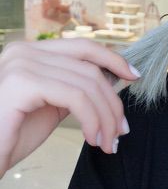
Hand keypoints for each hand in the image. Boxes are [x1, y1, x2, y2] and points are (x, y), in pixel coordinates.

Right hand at [0, 38, 140, 177]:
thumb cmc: (10, 137)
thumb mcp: (50, 106)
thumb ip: (74, 88)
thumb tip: (113, 79)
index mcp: (29, 51)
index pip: (83, 47)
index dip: (113, 59)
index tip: (134, 76)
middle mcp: (22, 51)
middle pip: (89, 68)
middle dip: (112, 101)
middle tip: (122, 130)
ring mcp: (20, 64)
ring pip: (87, 84)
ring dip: (105, 116)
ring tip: (109, 141)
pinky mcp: (20, 83)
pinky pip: (75, 97)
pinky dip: (92, 119)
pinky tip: (93, 138)